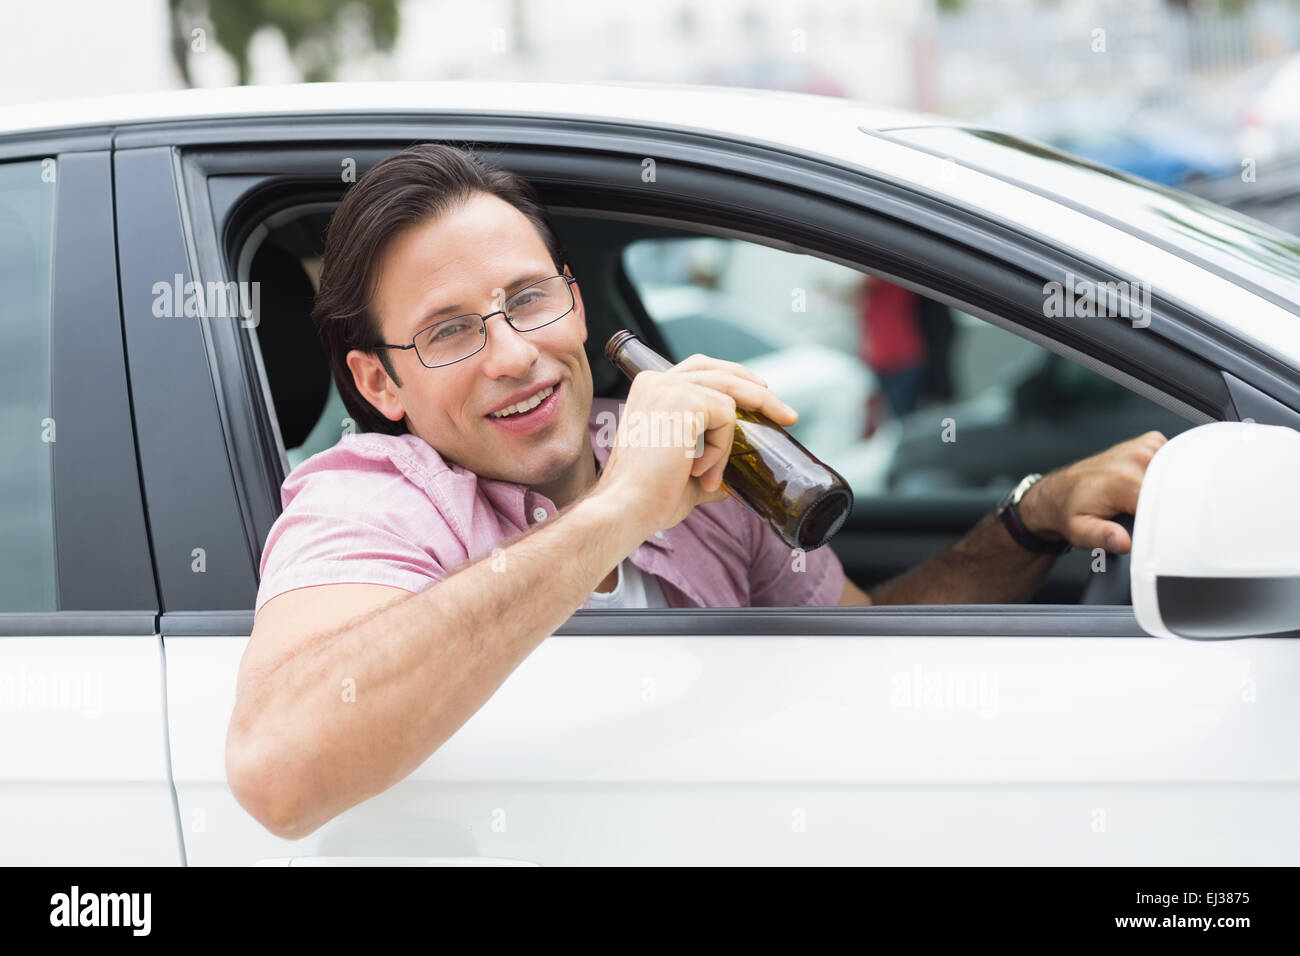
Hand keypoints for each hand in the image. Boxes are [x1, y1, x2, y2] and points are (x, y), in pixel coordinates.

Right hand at [594, 353, 798, 535]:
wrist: (627, 508)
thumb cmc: (648, 496)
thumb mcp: (684, 472)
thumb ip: (709, 466)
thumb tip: (732, 480)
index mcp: (651, 389)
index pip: (702, 369)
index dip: (735, 380)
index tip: (762, 395)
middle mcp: (658, 380)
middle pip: (721, 371)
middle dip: (759, 391)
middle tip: (787, 416)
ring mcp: (671, 387)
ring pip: (730, 394)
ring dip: (731, 438)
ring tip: (711, 474)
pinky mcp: (687, 401)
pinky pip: (727, 418)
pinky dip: (721, 449)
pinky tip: (695, 469)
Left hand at [1017, 431, 1167, 553]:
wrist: (1059, 492)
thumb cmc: (1071, 511)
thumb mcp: (1080, 531)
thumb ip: (1102, 537)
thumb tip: (1123, 542)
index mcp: (1123, 481)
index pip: (1168, 503)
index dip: (1172, 521)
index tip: (1168, 534)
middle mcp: (1136, 459)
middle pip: (1177, 487)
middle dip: (1174, 506)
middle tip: (1153, 519)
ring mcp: (1144, 447)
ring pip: (1180, 473)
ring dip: (1173, 489)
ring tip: (1147, 502)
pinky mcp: (1150, 443)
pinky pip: (1174, 458)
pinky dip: (1171, 473)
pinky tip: (1154, 485)